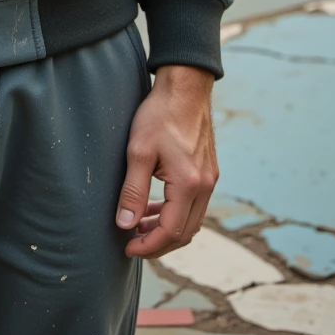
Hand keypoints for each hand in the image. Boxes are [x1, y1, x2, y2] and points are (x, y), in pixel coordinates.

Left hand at [114, 64, 218, 259]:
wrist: (186, 86)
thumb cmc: (160, 114)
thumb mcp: (138, 152)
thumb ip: (133, 191)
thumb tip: (125, 224)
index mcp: (189, 184)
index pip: (171, 232)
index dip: (148, 245)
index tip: (127, 248)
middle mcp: (205, 186)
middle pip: (184, 232)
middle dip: (158, 243)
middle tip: (132, 243)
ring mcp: (210, 179)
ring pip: (191, 220)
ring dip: (166, 229)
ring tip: (139, 226)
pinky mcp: (208, 171)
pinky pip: (194, 204)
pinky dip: (175, 212)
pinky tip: (156, 206)